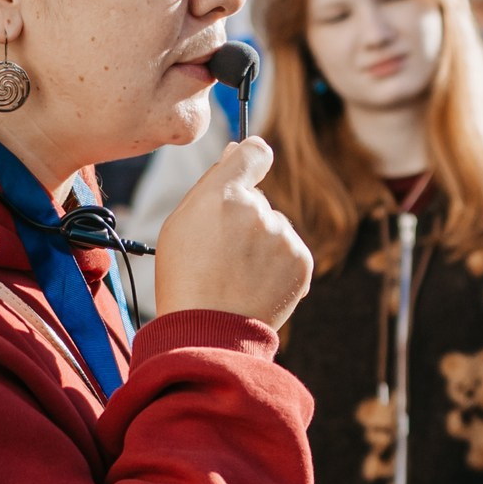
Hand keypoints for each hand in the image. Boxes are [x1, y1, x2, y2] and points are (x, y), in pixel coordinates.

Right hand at [152, 137, 311, 329]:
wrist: (208, 333)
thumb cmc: (185, 278)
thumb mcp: (180, 225)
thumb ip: (212, 183)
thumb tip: (237, 150)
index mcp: (222, 194)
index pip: (253, 153)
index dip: (250, 159)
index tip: (250, 166)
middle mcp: (258, 210)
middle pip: (259, 201)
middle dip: (245, 220)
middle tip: (222, 256)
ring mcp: (283, 237)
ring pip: (276, 229)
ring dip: (263, 246)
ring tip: (237, 277)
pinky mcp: (302, 261)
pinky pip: (291, 253)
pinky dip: (278, 267)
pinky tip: (255, 286)